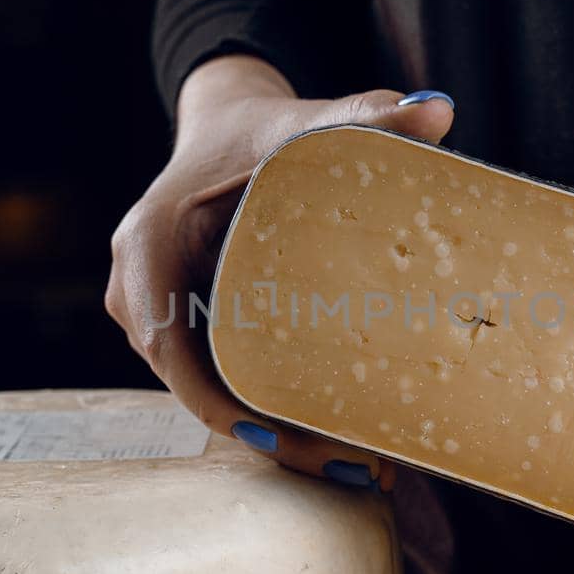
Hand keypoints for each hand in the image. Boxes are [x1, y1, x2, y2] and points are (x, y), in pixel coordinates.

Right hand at [105, 54, 454, 485]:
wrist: (226, 128)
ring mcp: (153, 315)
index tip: (278, 437)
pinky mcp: (180, 330)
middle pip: (193, 382)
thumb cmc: (264, 129)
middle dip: (267, 434)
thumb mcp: (305, 121)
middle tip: (349, 466)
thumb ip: (366, 116)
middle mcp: (136, 288)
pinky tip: (336, 439)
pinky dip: (270, 410)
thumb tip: (437, 108)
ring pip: (207, 391)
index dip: (218, 399)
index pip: (169, 342)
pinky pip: (218, 380)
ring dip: (273, 433)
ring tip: (356, 464)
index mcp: (149, 244)